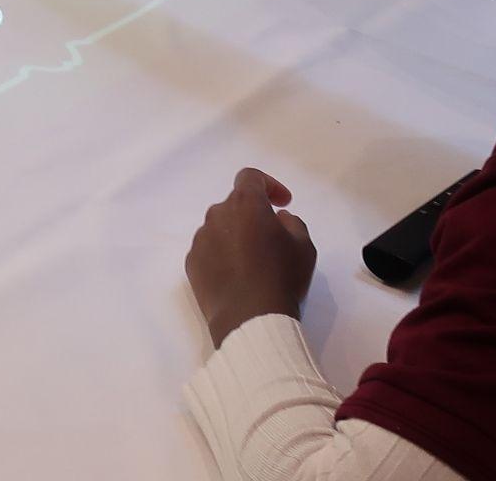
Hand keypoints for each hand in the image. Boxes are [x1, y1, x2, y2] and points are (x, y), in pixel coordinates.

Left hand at [184, 167, 316, 345]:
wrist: (250, 319)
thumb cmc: (282, 278)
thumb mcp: (304, 246)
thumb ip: (293, 222)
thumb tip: (278, 218)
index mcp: (245, 204)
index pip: (250, 177)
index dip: (268, 185)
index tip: (282, 204)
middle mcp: (217, 215)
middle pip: (235, 204)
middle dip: (253, 215)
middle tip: (271, 239)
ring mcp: (200, 239)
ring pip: (220, 227)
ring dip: (236, 235)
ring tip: (253, 262)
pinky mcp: (191, 263)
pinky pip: (209, 249)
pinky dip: (222, 255)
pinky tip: (236, 276)